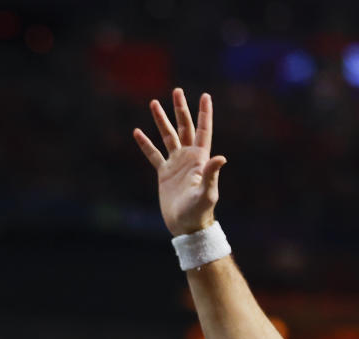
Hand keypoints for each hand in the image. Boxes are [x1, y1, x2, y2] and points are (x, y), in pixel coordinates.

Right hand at [133, 88, 226, 235]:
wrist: (187, 226)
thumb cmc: (200, 211)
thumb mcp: (208, 192)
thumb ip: (212, 174)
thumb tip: (221, 157)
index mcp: (200, 159)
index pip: (203, 131)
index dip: (204, 113)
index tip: (205, 95)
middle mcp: (189, 158)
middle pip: (185, 128)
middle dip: (181, 109)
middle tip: (177, 91)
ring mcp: (176, 165)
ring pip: (168, 137)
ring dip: (162, 121)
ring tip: (154, 102)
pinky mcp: (164, 174)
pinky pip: (153, 155)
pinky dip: (145, 144)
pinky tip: (137, 132)